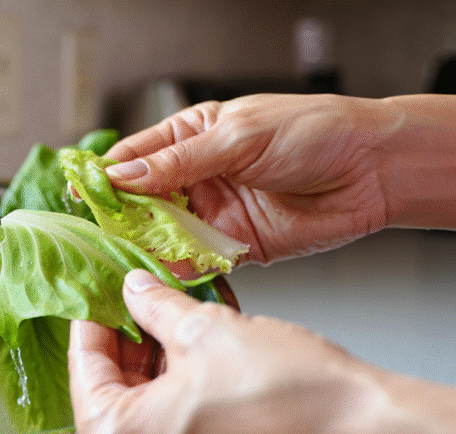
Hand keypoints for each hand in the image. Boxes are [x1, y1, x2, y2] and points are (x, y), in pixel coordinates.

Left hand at [68, 268, 391, 433]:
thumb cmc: (298, 404)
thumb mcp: (207, 330)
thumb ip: (155, 308)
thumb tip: (136, 291)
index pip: (83, 369)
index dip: (94, 321)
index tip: (99, 296)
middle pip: (109, 400)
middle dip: (128, 348)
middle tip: (140, 305)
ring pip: (142, 424)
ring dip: (154, 375)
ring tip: (177, 329)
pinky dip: (176, 407)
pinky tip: (199, 367)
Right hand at [103, 94, 403, 263]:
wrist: (374, 170)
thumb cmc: (314, 133)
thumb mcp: (239, 138)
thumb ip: (180, 162)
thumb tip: (123, 176)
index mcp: (191, 137)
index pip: (133, 159)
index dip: (105, 178)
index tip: (81, 197)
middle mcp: (195, 177)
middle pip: (140, 203)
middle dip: (118, 220)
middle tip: (97, 239)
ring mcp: (212, 213)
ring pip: (163, 236)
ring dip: (143, 249)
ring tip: (120, 263)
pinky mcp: (233, 247)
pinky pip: (195, 262)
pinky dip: (177, 271)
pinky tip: (161, 277)